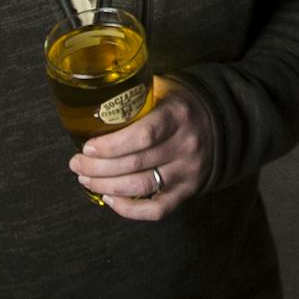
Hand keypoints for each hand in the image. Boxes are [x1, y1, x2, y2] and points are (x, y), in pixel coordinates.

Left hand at [70, 76, 212, 220]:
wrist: (222, 121)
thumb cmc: (180, 104)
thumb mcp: (164, 88)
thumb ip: (135, 94)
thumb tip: (92, 101)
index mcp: (178, 115)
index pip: (143, 135)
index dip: (111, 145)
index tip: (87, 147)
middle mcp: (186, 145)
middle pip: (134, 164)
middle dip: (97, 168)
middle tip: (76, 165)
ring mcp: (188, 171)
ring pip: (140, 187)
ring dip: (106, 187)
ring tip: (86, 180)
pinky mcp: (188, 190)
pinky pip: (157, 209)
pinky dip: (130, 210)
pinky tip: (110, 200)